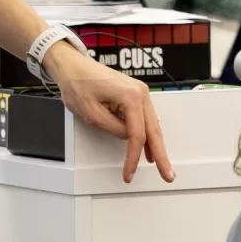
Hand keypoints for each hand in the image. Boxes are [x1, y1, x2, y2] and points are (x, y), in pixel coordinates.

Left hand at [46, 45, 174, 183]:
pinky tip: (150, 149)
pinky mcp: (134, 95)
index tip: (129, 172)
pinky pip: (145, 119)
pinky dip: (147, 135)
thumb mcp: (92, 114)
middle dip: (160, 155)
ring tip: (161, 165)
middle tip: (167, 174)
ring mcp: (139, 93)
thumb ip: (114, 129)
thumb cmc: (78, 84)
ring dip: (156, 146)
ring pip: (152, 126)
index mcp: (131, 96)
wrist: (73, 67)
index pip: (137, 135)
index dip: (134, 157)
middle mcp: (140, 93)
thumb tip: (127, 138)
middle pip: (153, 131)